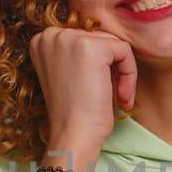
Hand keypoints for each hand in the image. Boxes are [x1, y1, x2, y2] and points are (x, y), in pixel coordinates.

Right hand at [29, 26, 136, 157]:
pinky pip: (125, 51)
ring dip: (121, 72)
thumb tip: (108, 39)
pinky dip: (130, 74)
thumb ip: (78, 53)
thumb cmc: (74, 112)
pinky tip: (121, 97)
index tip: (97, 88)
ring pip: (114, 44)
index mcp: (42, 41)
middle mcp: (51, 35)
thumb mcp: (68, 74)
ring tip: (118, 97)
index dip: (98, 64)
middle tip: (111, 95)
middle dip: (111, 67)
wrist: (73, 135)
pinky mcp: (91, 47)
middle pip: (99, 38)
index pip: (84, 38)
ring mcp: (69, 38)